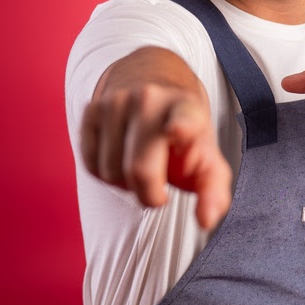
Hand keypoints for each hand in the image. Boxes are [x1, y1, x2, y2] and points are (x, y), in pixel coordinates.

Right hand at [80, 49, 232, 228]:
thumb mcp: (206, 156)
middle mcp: (150, 99)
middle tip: (159, 190)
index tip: (176, 131)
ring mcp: (116, 102)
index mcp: (186, 108)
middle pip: (139, 169)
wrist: (151, 83)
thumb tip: (206, 220)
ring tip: (140, 167)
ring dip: (126, 184)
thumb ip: (213, 191)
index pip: (185, 118)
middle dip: (149, 194)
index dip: (181, 127)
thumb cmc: (182, 135)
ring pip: (111, 172)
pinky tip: (120, 160)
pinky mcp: (91, 110)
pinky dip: (106, 175)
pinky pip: (92, 165)